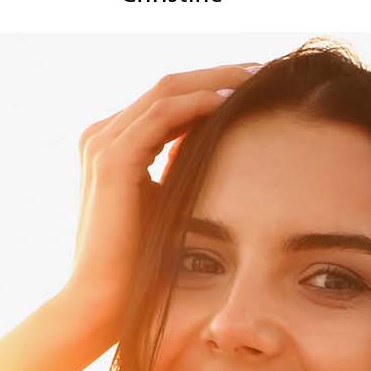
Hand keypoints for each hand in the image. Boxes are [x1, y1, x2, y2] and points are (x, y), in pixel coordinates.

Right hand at [67, 63, 262, 320]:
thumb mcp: (170, 201)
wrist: (103, 300)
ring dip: (217, 79)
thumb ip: (185, 168)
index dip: (213, 83)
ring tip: (260, 78)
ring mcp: (103, 143)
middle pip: (170, 85)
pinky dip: (201, 102)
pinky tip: (235, 101)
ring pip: (169, 90)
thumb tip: (231, 149)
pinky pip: (164, 114)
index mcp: (113, 143)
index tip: (260, 83)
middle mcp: (102, 135)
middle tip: (268, 70)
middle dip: (221, 73)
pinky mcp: (113, 159)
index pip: (168, 97)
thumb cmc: (141, 261)